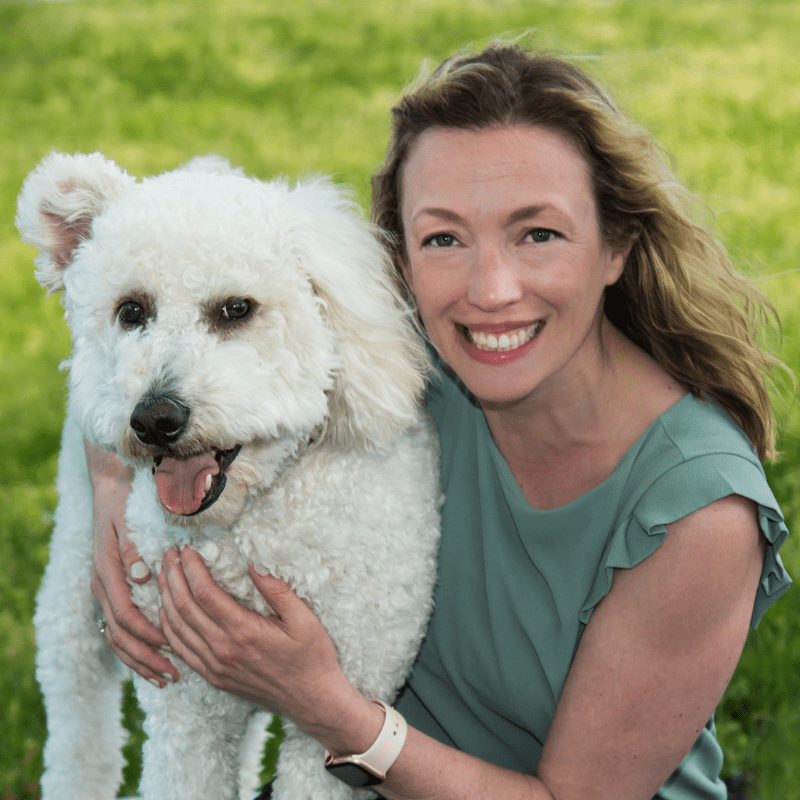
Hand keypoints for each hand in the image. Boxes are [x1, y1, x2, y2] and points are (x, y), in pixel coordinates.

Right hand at [86, 441, 179, 684]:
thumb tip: (141, 577)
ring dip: (140, 660)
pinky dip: (134, 648)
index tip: (171, 649)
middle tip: (172, 676)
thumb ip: (133, 547)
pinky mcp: (112, 590)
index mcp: (108, 571)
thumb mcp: (128, 517)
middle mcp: (102, 585)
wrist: (111, 487)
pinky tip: (153, 660)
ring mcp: (105, 590)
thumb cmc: (126, 501)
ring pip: (117, 637)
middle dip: (146, 658)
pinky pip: (119, 628)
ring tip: (165, 678)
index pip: (126, 615)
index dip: (149, 636)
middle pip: (120, 635)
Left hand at [157, 547, 381, 752]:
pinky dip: (168, 627)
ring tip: (162, 575)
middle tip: (168, 554)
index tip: (186, 549)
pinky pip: (181, 650)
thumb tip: (253, 563)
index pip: (205, 593)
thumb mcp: (303, 618)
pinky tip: (166, 611)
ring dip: (165, 598)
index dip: (191, 568)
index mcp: (244, 632)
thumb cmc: (312, 656)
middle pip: (184, 608)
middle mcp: (223, 650)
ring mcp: (215, 667)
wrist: (312, 700)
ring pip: (176, 628)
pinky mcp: (214, 677)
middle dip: (172, 577)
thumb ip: (276, 590)